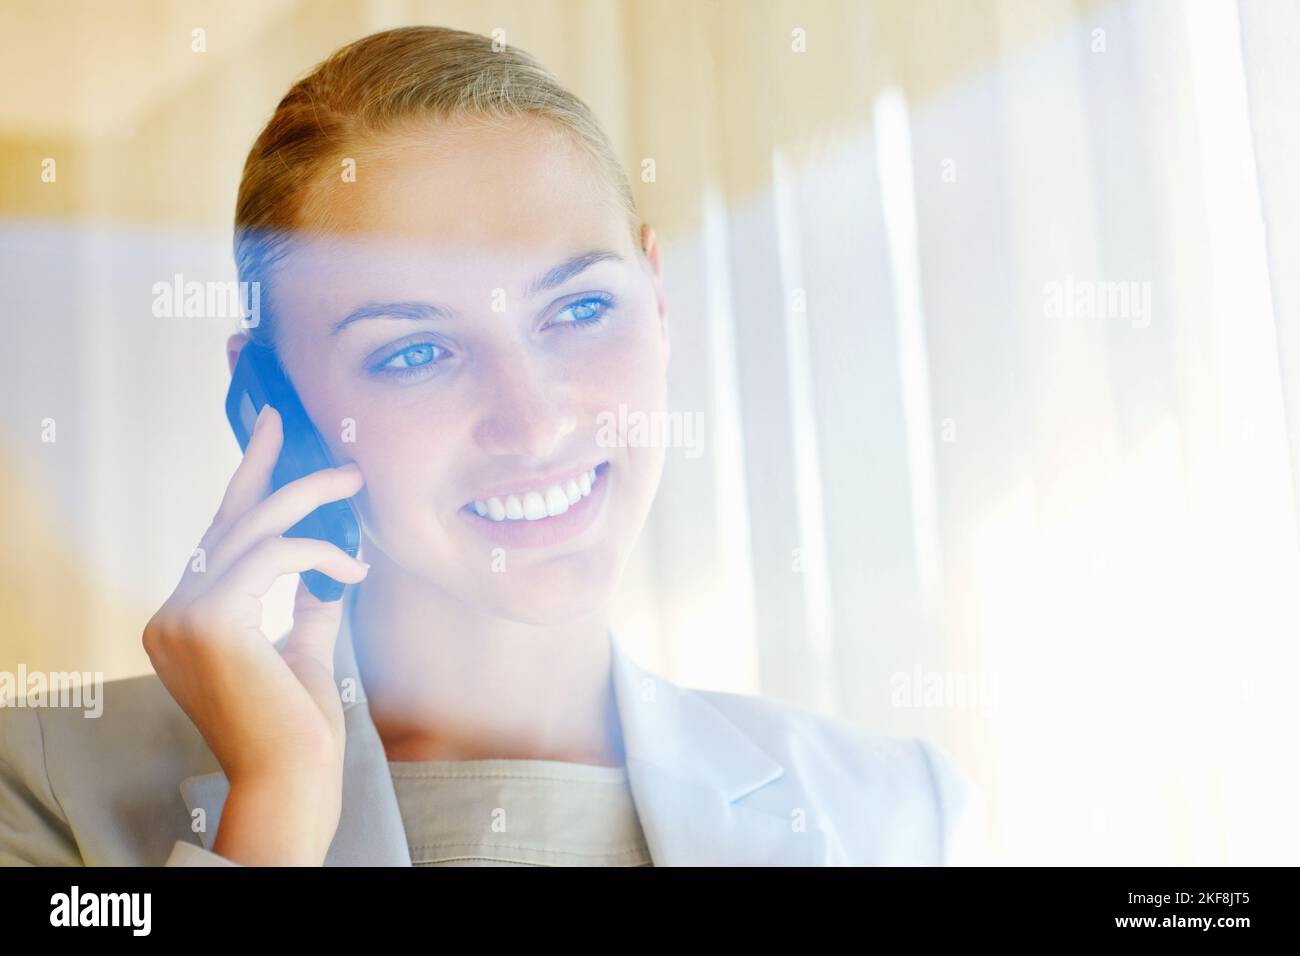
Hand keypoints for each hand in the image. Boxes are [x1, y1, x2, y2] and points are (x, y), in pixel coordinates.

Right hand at [143, 405, 368, 863]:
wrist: (293, 781)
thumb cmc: (299, 726)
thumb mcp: (302, 647)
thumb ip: (307, 600)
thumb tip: (330, 559)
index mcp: (182, 620)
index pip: (218, 538)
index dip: (247, 484)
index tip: (270, 436)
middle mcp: (169, 612)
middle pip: (227, 521)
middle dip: (263, 464)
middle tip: (287, 417)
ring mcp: (180, 615)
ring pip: (252, 528)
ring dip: (310, 498)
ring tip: (354, 483)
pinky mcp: (209, 620)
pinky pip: (274, 555)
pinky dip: (320, 552)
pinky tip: (353, 570)